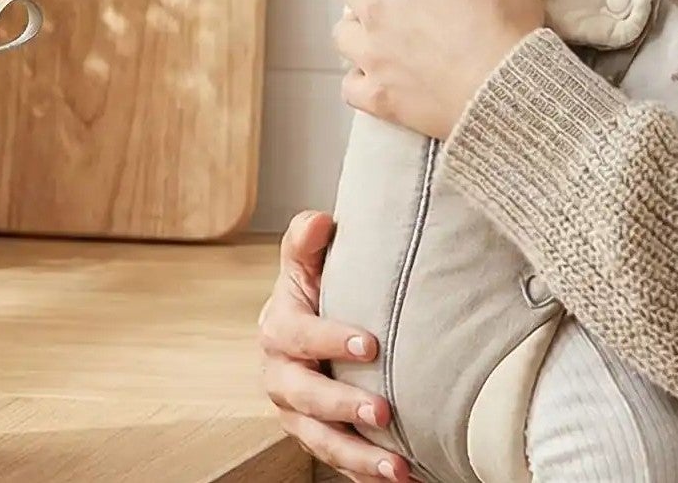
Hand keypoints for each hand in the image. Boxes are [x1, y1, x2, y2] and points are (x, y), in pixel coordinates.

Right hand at [257, 210, 411, 481]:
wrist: (310, 326)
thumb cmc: (315, 289)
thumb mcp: (306, 261)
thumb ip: (306, 240)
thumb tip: (319, 220)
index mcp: (278, 328)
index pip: (299, 336)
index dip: (331, 341)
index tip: (371, 346)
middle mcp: (280, 375)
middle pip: (305, 398)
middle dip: (343, 407)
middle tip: (383, 412)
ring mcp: (294, 413)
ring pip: (320, 441)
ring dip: (358, 458)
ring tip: (397, 467)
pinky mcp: (314, 437)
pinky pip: (335, 461)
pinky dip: (363, 474)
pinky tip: (399, 479)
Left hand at [333, 0, 547, 139]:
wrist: (512, 89)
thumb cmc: (506, 14)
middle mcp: (375, 7)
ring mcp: (373, 54)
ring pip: (342, 29)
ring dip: (356, 18)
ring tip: (379, 18)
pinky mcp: (381, 96)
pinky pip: (351, 84)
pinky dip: (360, 74)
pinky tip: (378, 69)